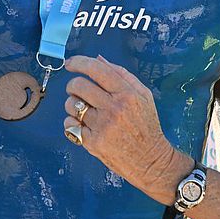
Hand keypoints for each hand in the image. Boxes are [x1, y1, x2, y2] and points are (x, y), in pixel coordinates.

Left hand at [63, 55, 193, 204]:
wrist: (150, 160)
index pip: (97, 70)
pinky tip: (83, 125)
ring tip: (83, 110)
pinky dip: (72, 123)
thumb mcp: (143, 95)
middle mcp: (114, 108)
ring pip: (71, 104)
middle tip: (78, 91)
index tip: (70, 63)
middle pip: (78, 85)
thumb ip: (122, 74)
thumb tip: (98, 59)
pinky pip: (69, 124)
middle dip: (73, 85)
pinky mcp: (93, 142)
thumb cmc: (147, 126)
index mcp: (127, 94)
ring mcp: (102, 126)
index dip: (79, 62)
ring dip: (72, 104)